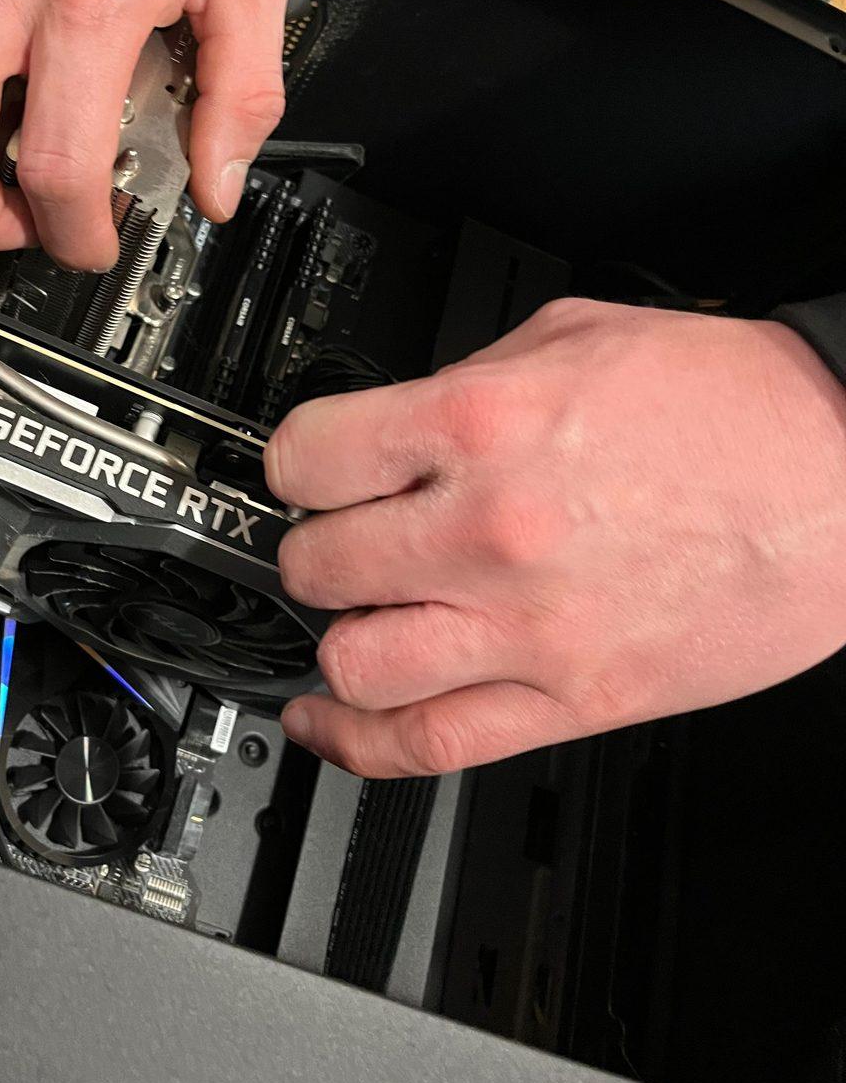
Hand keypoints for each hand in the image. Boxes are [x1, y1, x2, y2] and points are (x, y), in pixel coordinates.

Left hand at [267, 300, 845, 777]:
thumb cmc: (734, 406)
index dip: (292, 463)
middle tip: (332, 539)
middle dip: (310, 549)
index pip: (309, 456)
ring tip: (353, 617)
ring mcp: (529, 627)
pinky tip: (330, 725)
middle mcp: (492, 528)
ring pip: (355, 664)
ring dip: (335, 640)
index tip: (301, 472)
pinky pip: (430, 744)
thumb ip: (468, 379)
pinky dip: (356, 744)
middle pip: (316, 563)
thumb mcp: (577, 338)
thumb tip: (403, 420)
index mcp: (484, 424)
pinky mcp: (574, 701)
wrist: (844, 478)